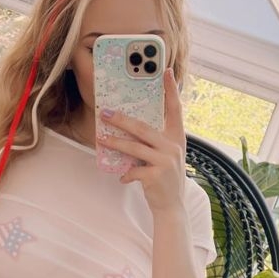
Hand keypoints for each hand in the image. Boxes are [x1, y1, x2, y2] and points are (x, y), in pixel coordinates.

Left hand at [96, 68, 185, 216]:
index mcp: (177, 138)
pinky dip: (126, 174)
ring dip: (115, 142)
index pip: (175, 109)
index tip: (166, 71)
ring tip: (101, 138)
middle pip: (143, 128)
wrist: (172, 206)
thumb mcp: (166, 156)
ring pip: (134, 147)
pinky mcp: (156, 176)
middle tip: (105, 112)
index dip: (171, 90)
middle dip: (121, 119)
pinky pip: (133, 170)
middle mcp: (173, 146)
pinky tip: (122, 178)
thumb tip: (130, 128)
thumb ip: (154, 142)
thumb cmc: (165, 178)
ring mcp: (165, 161)